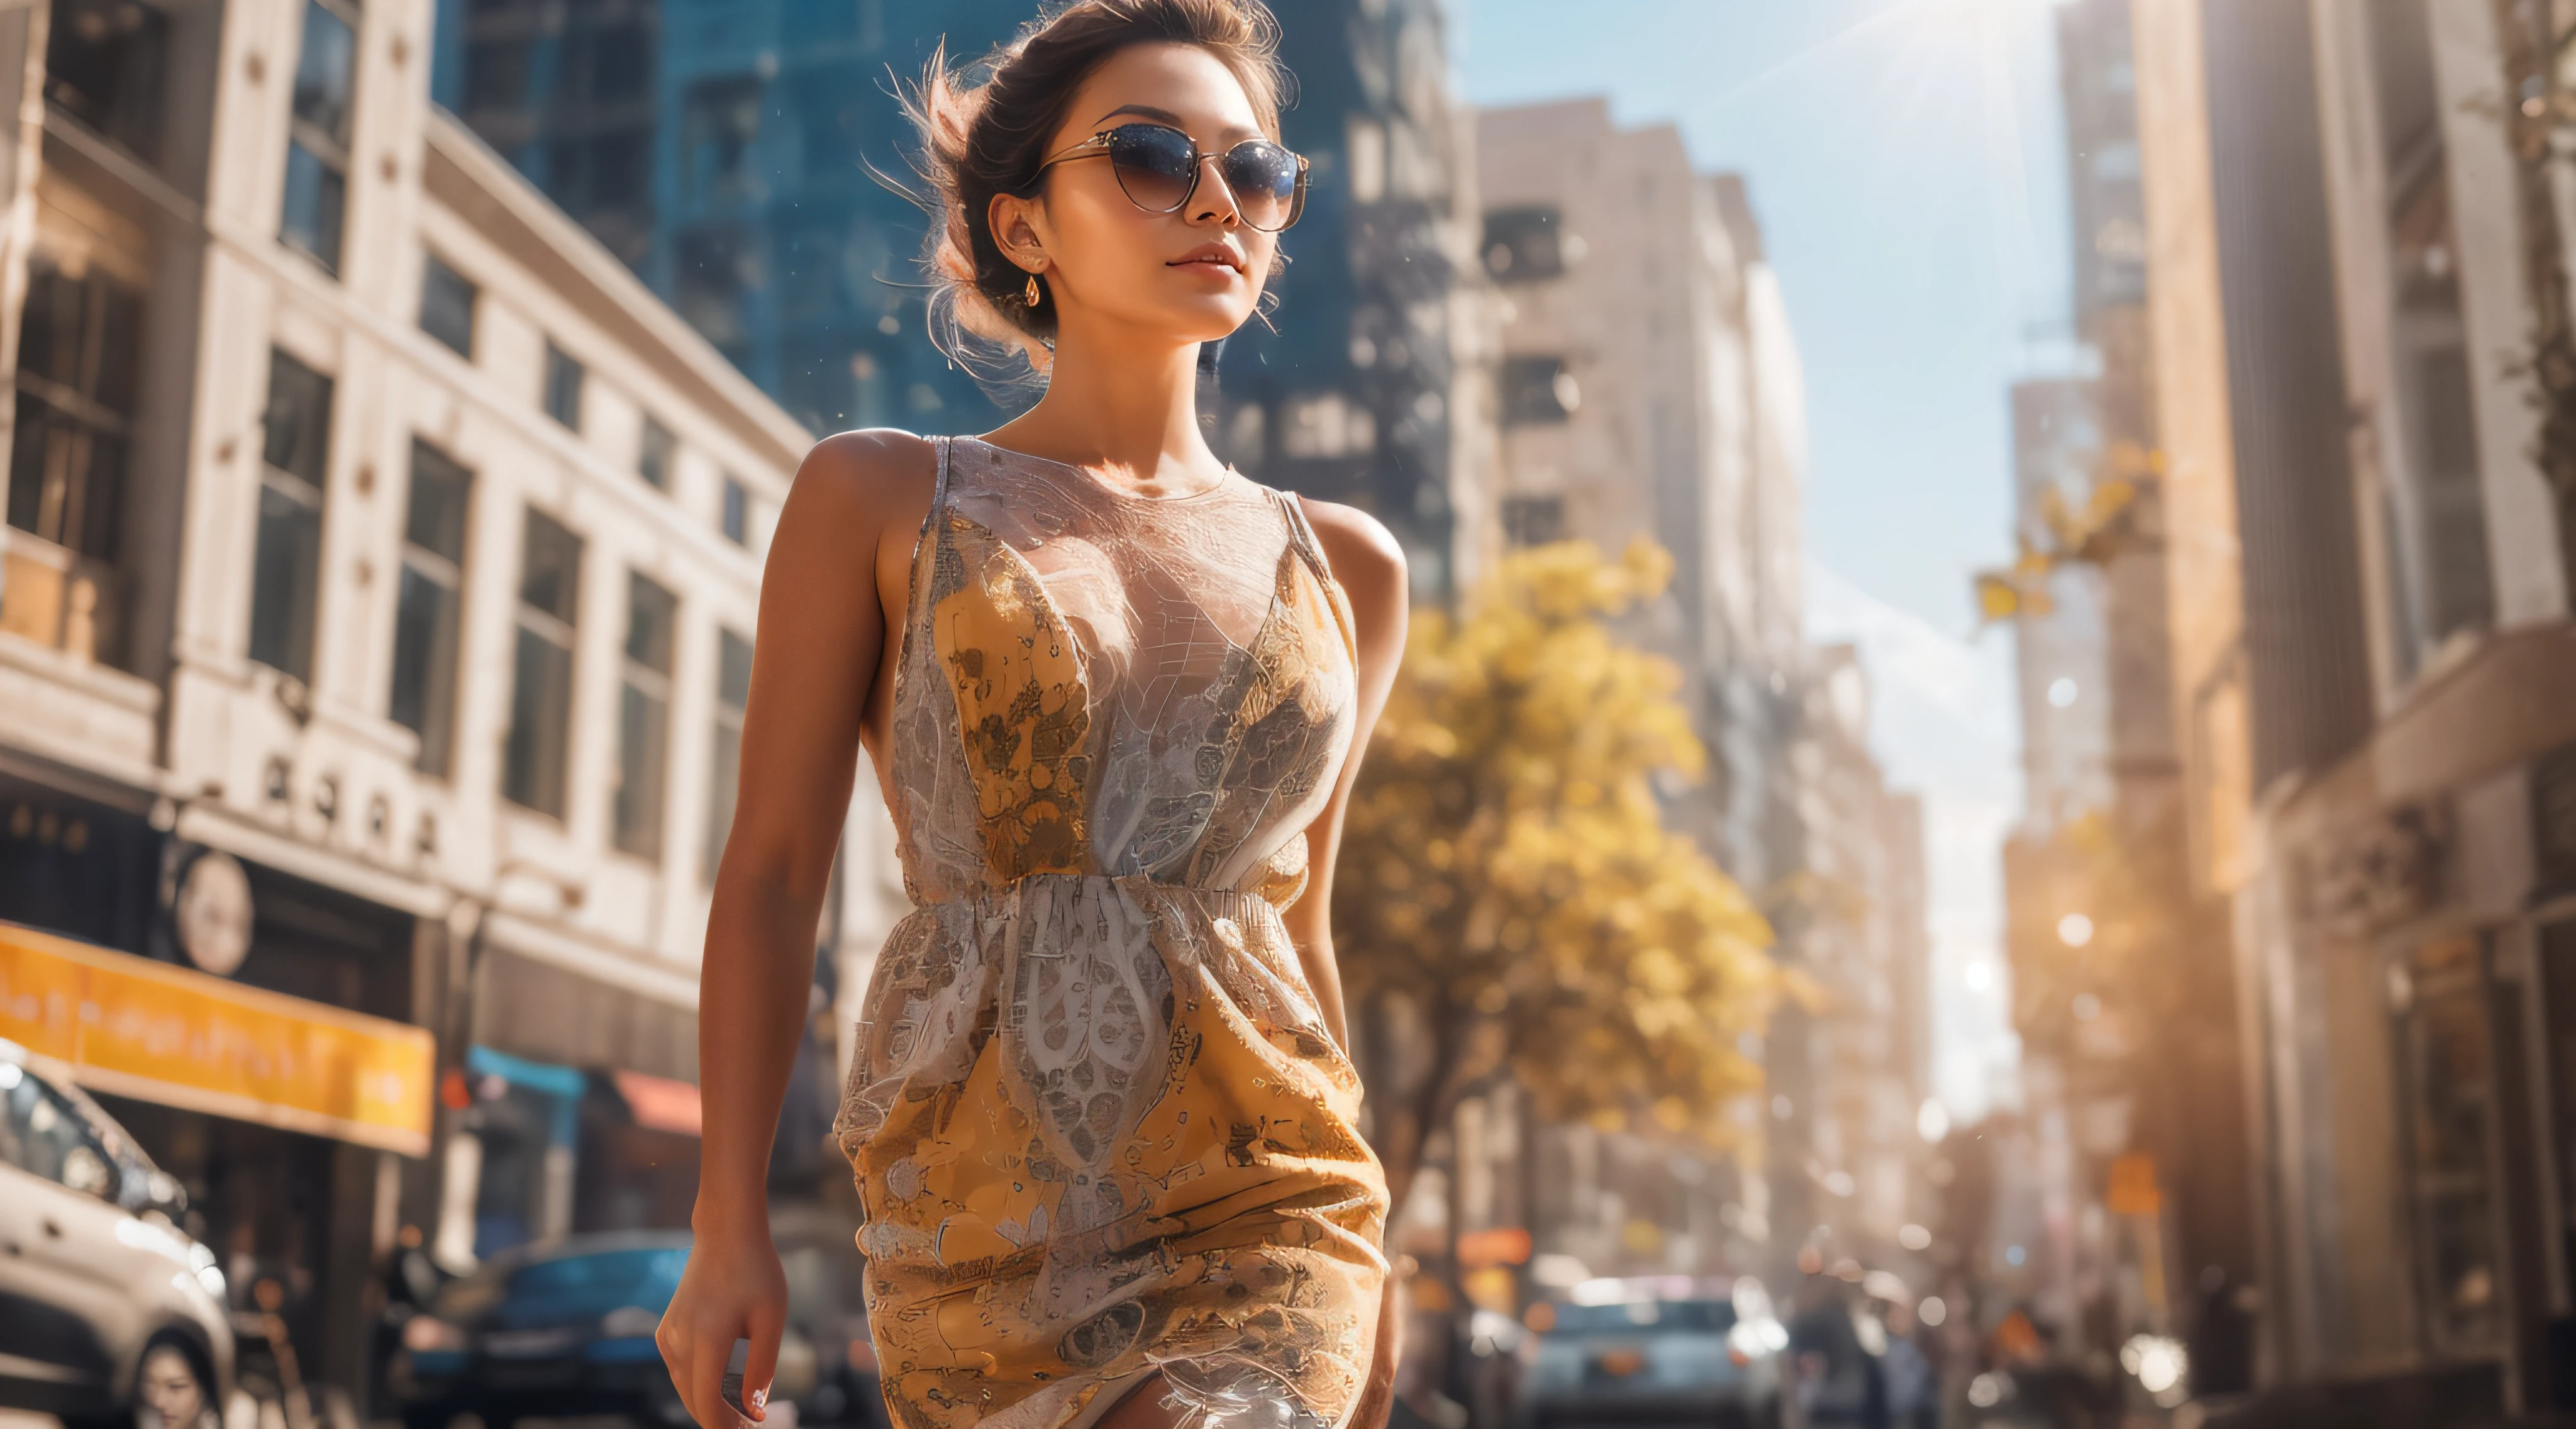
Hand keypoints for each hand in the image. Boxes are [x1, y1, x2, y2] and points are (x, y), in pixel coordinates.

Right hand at [658, 1220, 788, 1428]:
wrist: (726, 1233)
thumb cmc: (756, 1271)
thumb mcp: (770, 1320)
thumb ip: (761, 1368)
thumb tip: (754, 1410)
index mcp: (707, 1340)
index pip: (706, 1403)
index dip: (725, 1426)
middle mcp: (679, 1341)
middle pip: (694, 1400)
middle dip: (721, 1418)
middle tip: (751, 1423)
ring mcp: (668, 1335)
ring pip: (685, 1387)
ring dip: (710, 1402)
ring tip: (742, 1408)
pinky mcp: (666, 1329)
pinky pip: (680, 1369)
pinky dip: (699, 1383)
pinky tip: (724, 1383)